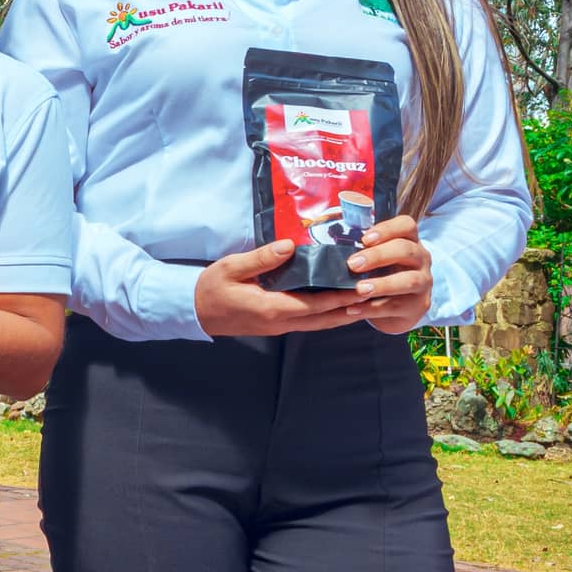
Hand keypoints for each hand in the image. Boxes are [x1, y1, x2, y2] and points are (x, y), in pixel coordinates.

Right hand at [193, 241, 367, 336]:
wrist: (195, 312)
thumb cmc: (210, 288)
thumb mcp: (230, 268)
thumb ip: (261, 259)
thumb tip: (289, 246)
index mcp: (271, 307)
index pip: (315, 304)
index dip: (341, 297)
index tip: (363, 287)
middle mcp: (280, 321)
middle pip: (325, 319)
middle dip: (351, 308)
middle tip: (377, 295)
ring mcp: (279, 326)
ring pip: (320, 323)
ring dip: (343, 314)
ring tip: (368, 302)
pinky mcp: (277, 324)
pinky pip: (310, 321)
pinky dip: (329, 315)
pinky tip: (340, 307)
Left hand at [343, 215, 433, 332]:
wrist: (398, 308)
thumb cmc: (382, 275)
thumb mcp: (376, 259)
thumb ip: (360, 249)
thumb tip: (325, 239)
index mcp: (410, 241)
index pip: (406, 225)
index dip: (387, 229)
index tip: (364, 239)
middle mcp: (421, 259)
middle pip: (406, 250)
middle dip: (378, 256)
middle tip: (353, 264)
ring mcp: (423, 282)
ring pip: (408, 280)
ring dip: (381, 284)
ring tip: (359, 289)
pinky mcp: (419, 305)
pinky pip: (397, 306)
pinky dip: (373, 308)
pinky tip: (354, 308)